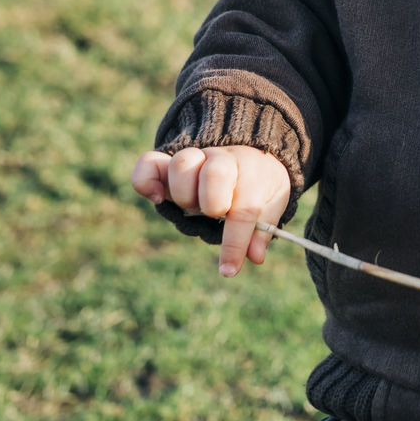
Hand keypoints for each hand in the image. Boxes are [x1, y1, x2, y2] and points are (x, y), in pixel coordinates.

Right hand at [131, 145, 290, 275]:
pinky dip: (145, 180)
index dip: (235, 243)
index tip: (229, 270)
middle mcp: (222, 160)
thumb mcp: (274, 201)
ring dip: (185, 193)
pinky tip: (156, 197)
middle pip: (214, 173)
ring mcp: (195, 158)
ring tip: (192, 207)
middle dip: (213, 203)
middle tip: (215, 215)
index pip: (244, 208)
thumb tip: (255, 256)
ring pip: (182, 163)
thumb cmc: (260, 183)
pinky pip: (149, 162)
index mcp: (251, 172)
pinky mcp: (169, 162)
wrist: (249, 151)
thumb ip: (263, 228)